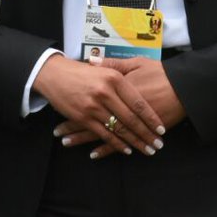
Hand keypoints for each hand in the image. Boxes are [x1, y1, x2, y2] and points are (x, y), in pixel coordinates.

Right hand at [34, 54, 166, 158]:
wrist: (54, 74)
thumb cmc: (82, 71)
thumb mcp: (104, 66)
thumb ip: (122, 73)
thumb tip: (142, 82)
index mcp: (115, 78)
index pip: (138, 102)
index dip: (151, 118)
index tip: (161, 129)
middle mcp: (105, 92)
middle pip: (131, 118)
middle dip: (146, 134)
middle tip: (158, 145)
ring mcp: (94, 106)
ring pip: (119, 128)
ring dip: (134, 142)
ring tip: (147, 150)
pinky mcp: (83, 117)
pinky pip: (103, 134)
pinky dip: (116, 144)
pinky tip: (126, 150)